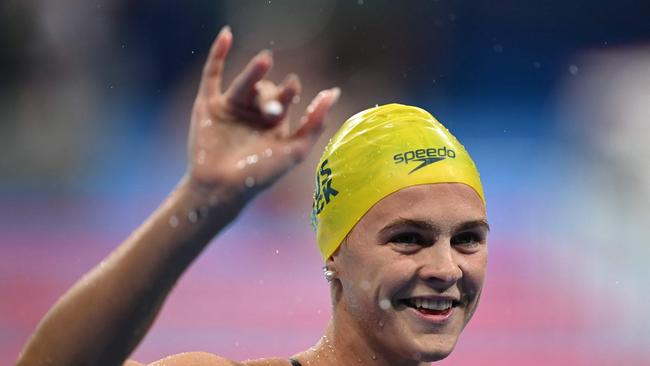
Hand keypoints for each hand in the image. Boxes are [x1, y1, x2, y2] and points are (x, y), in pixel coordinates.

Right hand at [186, 26, 339, 200]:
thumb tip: (334, 93)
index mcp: (274, 124)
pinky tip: (227, 35)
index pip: (286, 97)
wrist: (222, 188)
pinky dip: (218, 54)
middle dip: (272, 95)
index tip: (293, 91)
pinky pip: (212, 74)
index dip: (289, 92)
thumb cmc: (260, 175)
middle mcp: (253, 113)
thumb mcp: (295, 151)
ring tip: (266, 59)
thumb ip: (315, 123)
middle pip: (266, 90)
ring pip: (245, 82)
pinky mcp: (208, 105)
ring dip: (255, 71)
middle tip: (272, 109)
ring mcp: (230, 108)